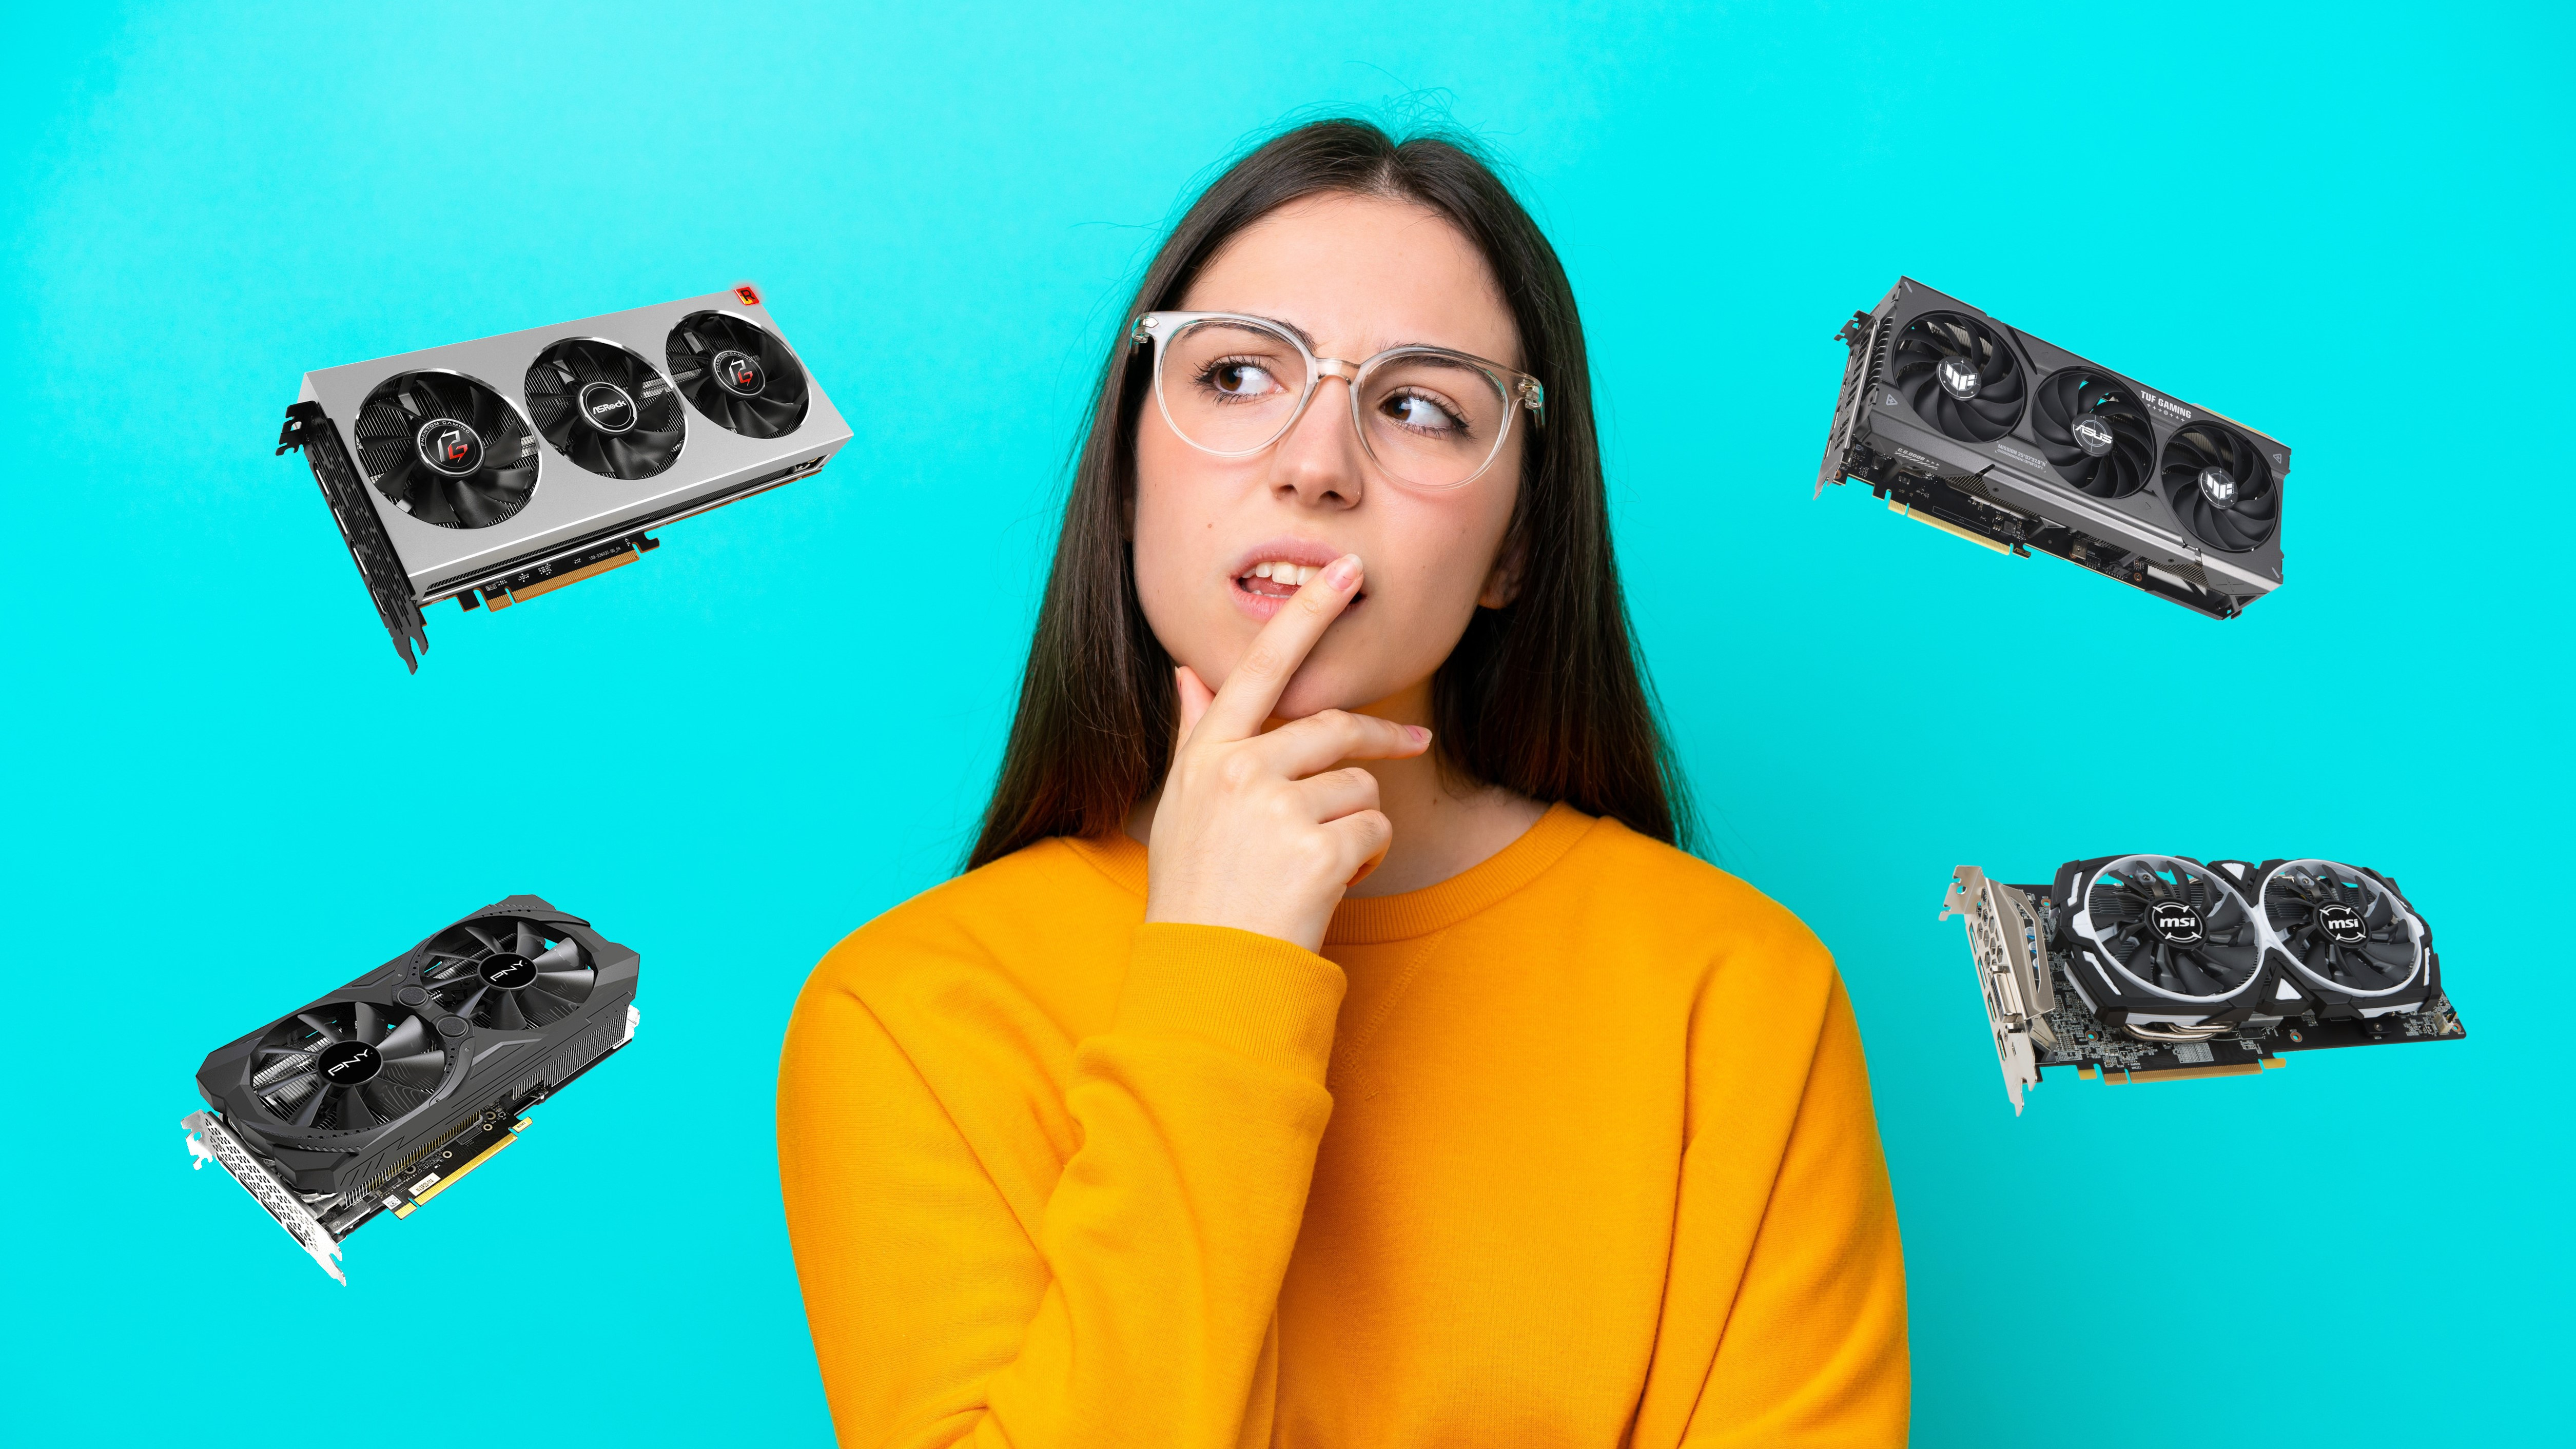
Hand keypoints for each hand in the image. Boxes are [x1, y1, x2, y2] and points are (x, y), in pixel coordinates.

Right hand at [1142, 554, 1430, 953]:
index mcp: (1208, 756)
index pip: (1260, 667)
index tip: (1344, 570)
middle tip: (1414, 739)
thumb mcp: (1181, 806)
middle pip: (1334, 727)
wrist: (1207, 973)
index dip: (1305, 614)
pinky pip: (1375, 832)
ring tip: (1323, 862)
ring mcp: (1278, 810)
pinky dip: (1367, 860)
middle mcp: (1240, 772)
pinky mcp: (1318, 851)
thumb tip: (1188, 673)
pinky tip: (1333, 885)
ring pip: (1360, 785)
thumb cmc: (1194, 889)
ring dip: (1358, 822)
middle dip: (1379, 737)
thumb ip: (1194, 737)